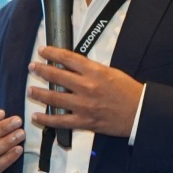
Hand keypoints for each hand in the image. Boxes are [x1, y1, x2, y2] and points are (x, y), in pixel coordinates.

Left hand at [28, 46, 143, 138]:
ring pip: (54, 99)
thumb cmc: (129, 92)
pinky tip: (36, 116)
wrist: (140, 112)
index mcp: (95, 72)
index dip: (52, 53)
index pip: (67, 58)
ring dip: (40, 93)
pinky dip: (46, 119)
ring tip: (31, 89)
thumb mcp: (111, 72)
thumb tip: (72, 67)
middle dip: (41, 70)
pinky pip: (61, 121)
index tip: (43, 51)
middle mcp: (87, 87)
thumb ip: (91, 70)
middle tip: (32, 67)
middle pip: (57, 76)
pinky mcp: (85, 121)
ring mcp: (84, 105)